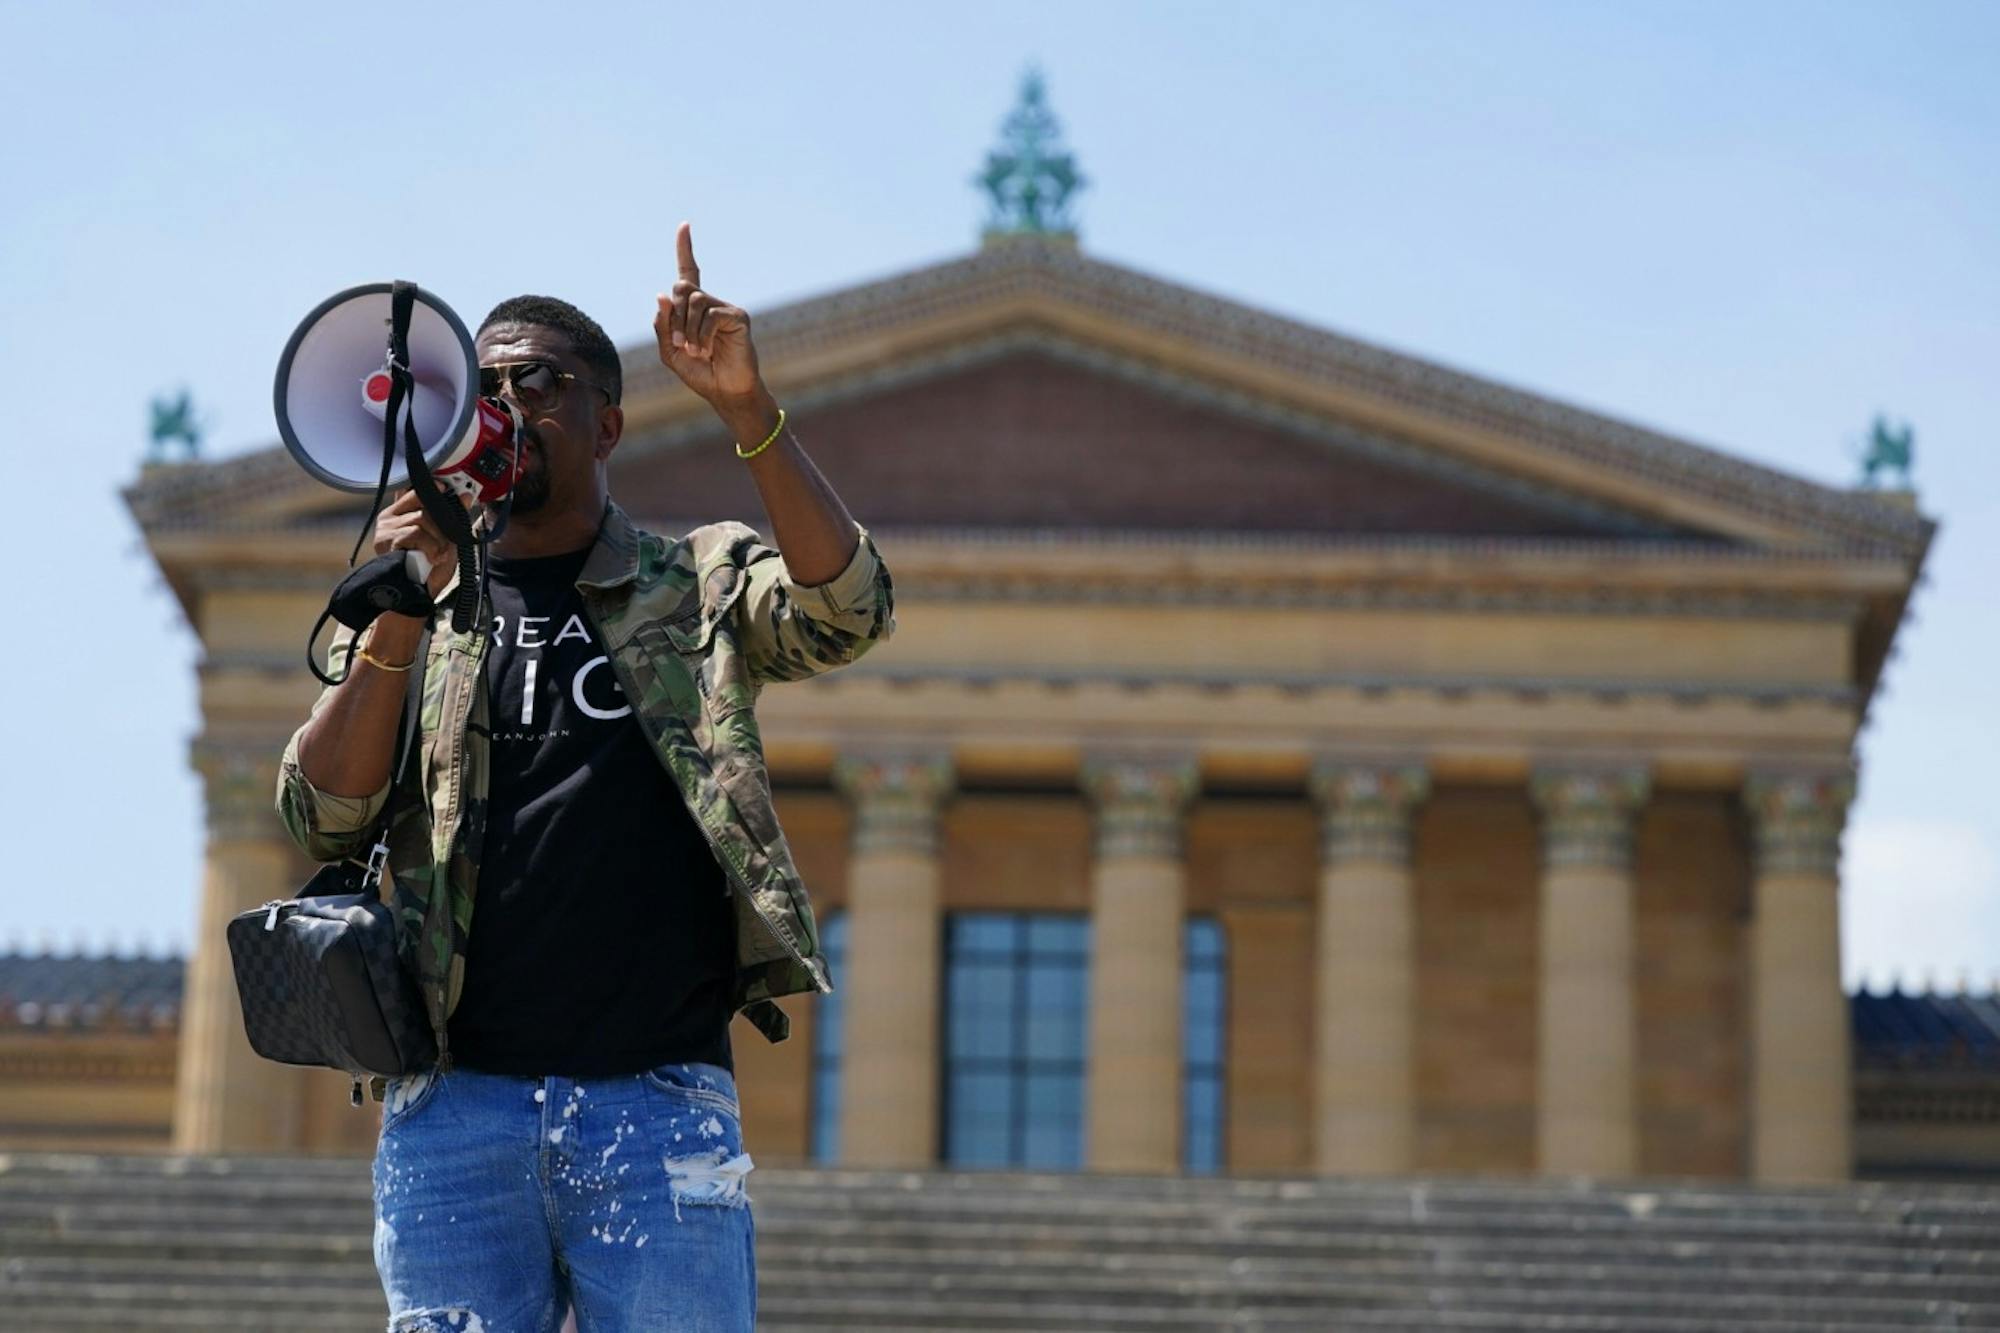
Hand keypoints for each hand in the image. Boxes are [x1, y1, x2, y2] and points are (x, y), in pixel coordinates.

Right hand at [371, 488, 458, 600]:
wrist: (421, 594)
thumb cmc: (431, 569)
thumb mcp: (448, 539)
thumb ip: (453, 517)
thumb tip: (465, 496)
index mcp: (401, 515)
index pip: (415, 492)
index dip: (432, 488)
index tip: (446, 488)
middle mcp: (389, 518)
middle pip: (423, 505)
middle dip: (441, 525)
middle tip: (444, 543)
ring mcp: (386, 529)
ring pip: (421, 519)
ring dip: (437, 539)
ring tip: (436, 555)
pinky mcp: (386, 541)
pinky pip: (415, 532)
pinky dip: (430, 546)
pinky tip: (431, 558)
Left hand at [654, 221, 761, 404]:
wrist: (726, 392)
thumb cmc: (700, 373)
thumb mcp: (670, 352)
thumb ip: (663, 326)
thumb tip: (661, 296)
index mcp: (693, 309)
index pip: (689, 272)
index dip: (685, 249)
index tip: (685, 226)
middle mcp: (711, 303)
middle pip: (682, 287)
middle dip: (675, 316)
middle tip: (680, 344)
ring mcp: (726, 308)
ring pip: (695, 301)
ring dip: (688, 329)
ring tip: (696, 351)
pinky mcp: (738, 317)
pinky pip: (712, 315)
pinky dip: (703, 335)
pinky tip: (708, 350)